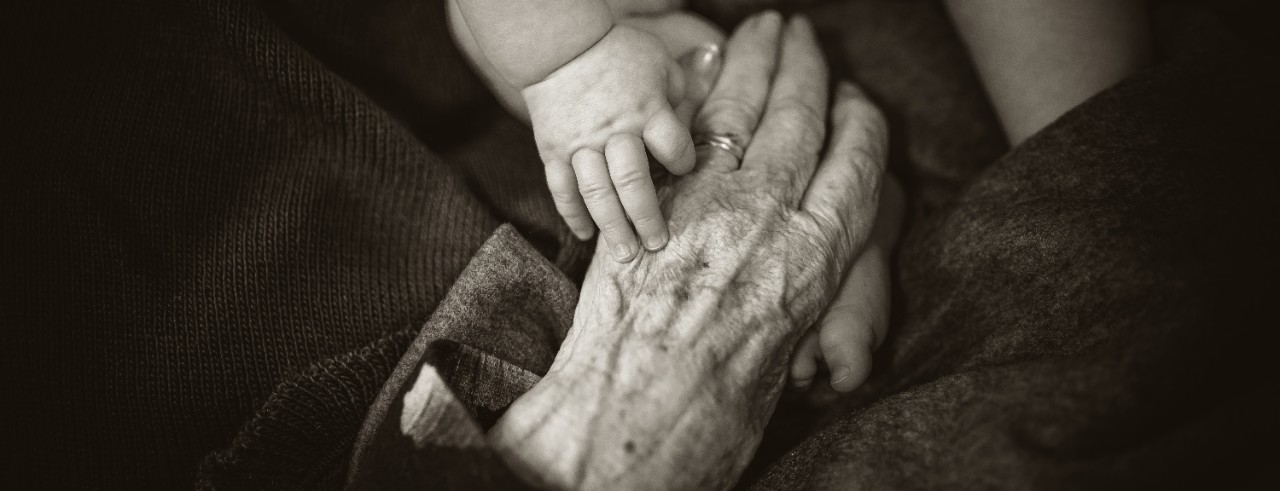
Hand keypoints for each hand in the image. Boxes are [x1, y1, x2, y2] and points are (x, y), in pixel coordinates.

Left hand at [489, 12, 889, 489]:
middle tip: (803, 33)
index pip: (858, 161)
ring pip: (744, 109)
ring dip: (755, 60)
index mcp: (821, 255)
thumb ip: (799, 286)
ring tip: (764, 28)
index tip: (856, 101)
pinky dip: (699, 90)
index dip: (859, 121)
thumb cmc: (723, 405)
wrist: (642, 413)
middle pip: (801, 118)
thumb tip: (799, 261)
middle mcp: (774, 215)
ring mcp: (712, 200)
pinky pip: (686, 129)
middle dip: (805, 66)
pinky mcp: (657, 198)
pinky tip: (706, 66)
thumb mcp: (790, 346)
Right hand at [525, 25, 695, 259]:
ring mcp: (580, 144)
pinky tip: (586, 236)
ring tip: (625, 255)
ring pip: (597, 193)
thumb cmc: (619, 53)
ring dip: (612, 227)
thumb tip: (693, 129)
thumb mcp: (661, 64)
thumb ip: (680, 98)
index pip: (673, 148)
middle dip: (647, 217)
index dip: (683, 163)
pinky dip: (573, 214)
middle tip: (658, 245)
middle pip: (633, 182)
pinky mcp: (553, 151)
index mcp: (647, 110)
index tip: (683, 169)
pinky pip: (562, 189)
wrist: (560, 45)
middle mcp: (614, 132)